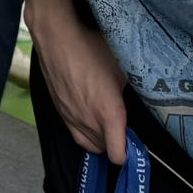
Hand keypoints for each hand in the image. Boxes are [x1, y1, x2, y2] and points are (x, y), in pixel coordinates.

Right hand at [30, 10, 128, 162]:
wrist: (57, 38)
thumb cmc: (93, 50)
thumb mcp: (122, 70)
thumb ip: (128, 93)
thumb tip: (133, 99)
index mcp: (109, 115)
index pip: (118, 155)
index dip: (129, 153)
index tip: (135, 142)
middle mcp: (88, 121)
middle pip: (104, 151)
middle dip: (116, 145)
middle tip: (123, 128)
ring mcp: (70, 117)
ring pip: (87, 144)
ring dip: (99, 140)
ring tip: (105, 125)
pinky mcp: (58, 109)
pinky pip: (73, 132)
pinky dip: (84, 131)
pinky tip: (87, 114)